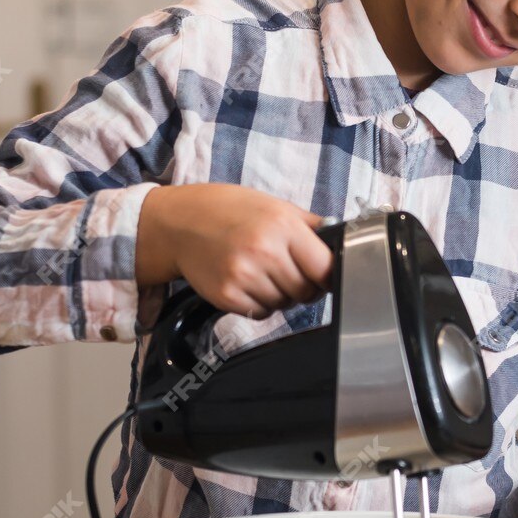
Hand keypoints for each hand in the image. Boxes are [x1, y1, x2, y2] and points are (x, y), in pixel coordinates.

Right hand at [136, 184, 332, 318]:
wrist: (179, 222)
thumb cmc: (228, 210)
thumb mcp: (273, 204)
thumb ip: (309, 224)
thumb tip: (338, 241)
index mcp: (283, 225)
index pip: (325, 267)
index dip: (328, 275)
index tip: (324, 276)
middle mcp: (264, 250)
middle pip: (306, 291)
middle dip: (303, 287)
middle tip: (288, 272)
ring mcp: (244, 275)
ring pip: (284, 304)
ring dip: (280, 295)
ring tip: (262, 273)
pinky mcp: (226, 295)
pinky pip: (260, 312)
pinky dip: (259, 304)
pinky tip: (247, 283)